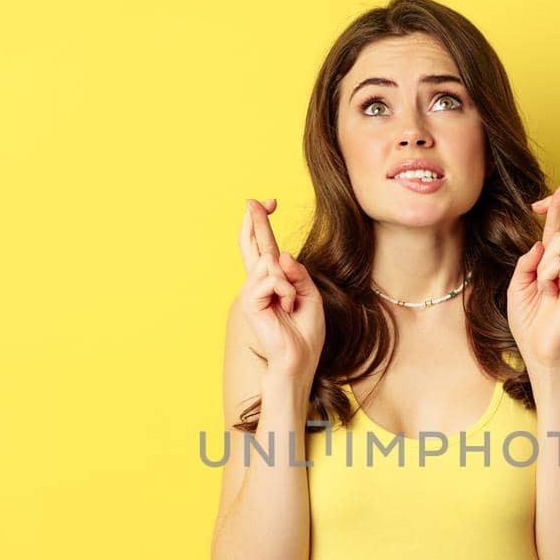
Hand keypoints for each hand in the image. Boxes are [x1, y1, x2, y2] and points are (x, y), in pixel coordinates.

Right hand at [237, 198, 324, 379]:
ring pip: (269, 264)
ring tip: (291, 304)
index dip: (262, 222)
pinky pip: (269, 280)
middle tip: (253, 200)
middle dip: (255, 221)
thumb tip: (281, 254)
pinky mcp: (249, 303)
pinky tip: (286, 308)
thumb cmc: (305, 331)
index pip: (265, 246)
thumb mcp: (309, 295)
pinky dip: (284, 291)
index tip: (269, 202)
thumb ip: (297, 273)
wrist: (300, 360)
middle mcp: (258, 283)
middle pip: (253, 245)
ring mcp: (251, 292)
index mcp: (273, 280)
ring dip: (288, 282)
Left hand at [508, 181, 559, 369]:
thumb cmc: (528, 322)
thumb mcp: (518, 286)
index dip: (556, 208)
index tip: (551, 194)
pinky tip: (548, 290)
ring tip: (543, 286)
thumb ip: (527, 262)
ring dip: (544, 262)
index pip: (558, 229)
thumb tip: (542, 242)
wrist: (538, 350)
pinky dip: (548, 274)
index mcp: (552, 265)